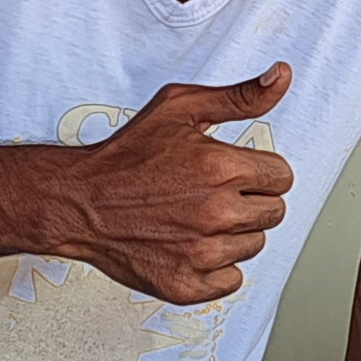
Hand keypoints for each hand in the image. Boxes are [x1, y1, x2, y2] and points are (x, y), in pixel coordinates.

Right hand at [41, 66, 292, 303]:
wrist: (78, 201)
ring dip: (232, 234)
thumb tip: (281, 76)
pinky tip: (190, 246)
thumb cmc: (125, 155)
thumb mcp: (180, 108)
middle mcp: (216, 212)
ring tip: (194, 218)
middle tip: (210, 194)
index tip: (232, 172)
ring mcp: (202, 253)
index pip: (282, 177)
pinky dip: (215, 267)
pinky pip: (232, 280)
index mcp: (221, 168)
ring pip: (253, 246)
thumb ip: (239, 96)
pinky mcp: (187, 284)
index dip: (258, 171)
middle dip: (249, 201)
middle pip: (273, 213)